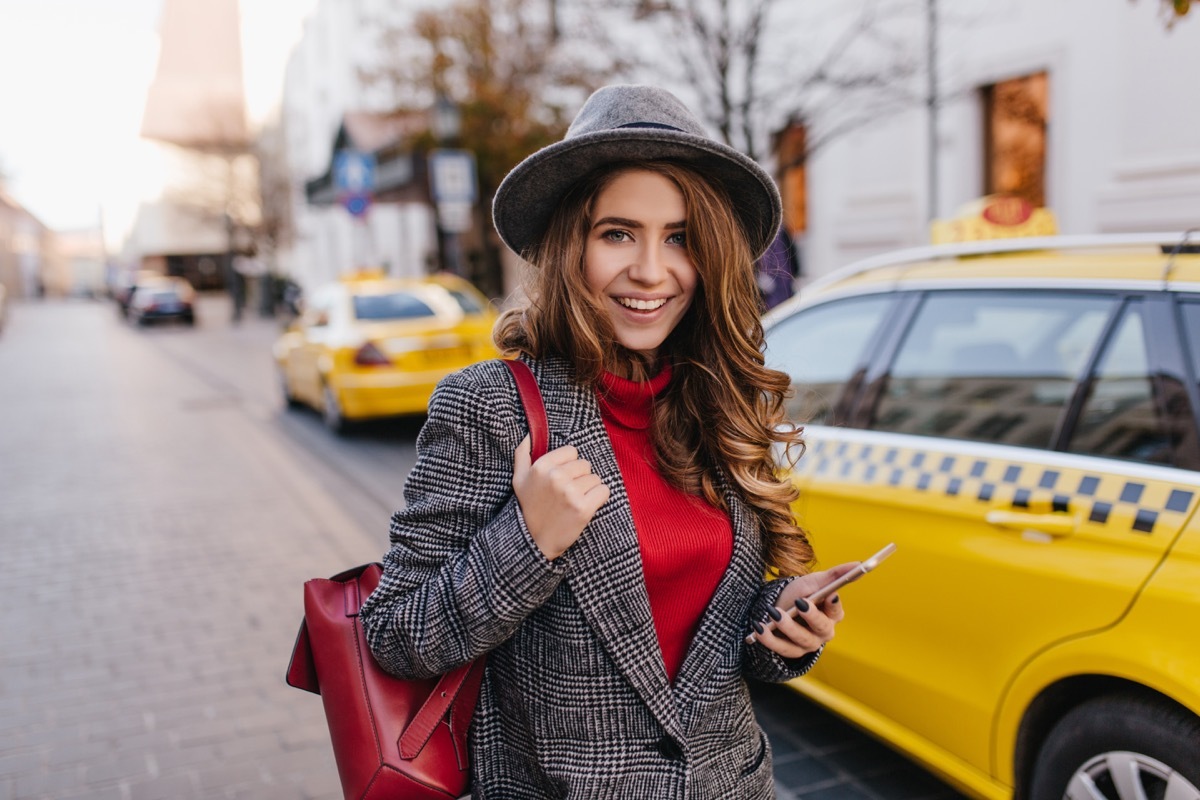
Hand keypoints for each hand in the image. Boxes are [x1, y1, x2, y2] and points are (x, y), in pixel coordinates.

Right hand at [512, 436, 609, 559]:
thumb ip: (522, 454)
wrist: (535, 541)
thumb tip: (530, 434)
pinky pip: (604, 491)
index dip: (569, 464)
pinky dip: (599, 498)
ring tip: (574, 501)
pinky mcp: (584, 508)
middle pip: (585, 464)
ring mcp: (570, 493)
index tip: (562, 478)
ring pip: (595, 478)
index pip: (572, 451)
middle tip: (567, 493)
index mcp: (541, 467)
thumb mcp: (519, 479)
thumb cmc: (529, 508)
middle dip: (580, 477)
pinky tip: (586, 506)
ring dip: (589, 489)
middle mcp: (556, 477)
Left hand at [752, 563, 854, 658]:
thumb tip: (858, 563)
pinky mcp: (790, 651)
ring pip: (800, 639)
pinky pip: (781, 648)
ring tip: (774, 613)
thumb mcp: (815, 581)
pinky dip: (769, 639)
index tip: (829, 594)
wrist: (779, 605)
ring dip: (787, 627)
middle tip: (799, 602)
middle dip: (811, 616)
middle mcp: (823, 632)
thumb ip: (836, 575)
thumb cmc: (801, 593)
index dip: (833, 604)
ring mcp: (807, 644)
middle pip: (821, 628)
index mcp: (832, 615)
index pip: (837, 611)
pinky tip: (759, 628)